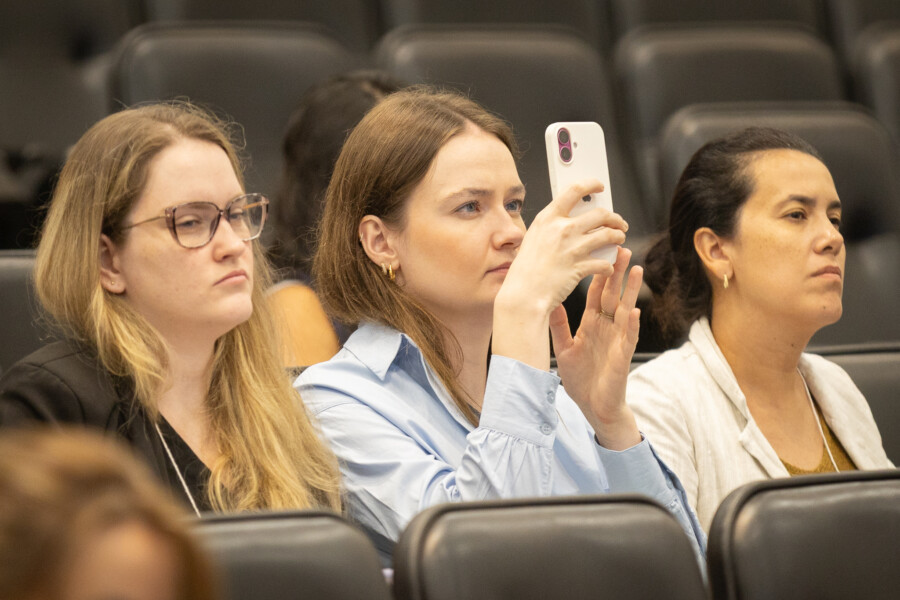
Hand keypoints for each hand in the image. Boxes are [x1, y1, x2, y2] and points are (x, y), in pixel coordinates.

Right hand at [492, 179, 626, 370]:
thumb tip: (570, 219)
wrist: (523, 294)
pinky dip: (610, 264)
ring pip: (608, 235)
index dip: (591, 185)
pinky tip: (608, 266)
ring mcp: (572, 248)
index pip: (574, 190)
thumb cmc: (526, 270)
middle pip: (600, 213)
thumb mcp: (533, 238)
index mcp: (547, 218)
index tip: (599, 186)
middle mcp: (561, 229)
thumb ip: (551, 227)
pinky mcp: (580, 267)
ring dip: (618, 236)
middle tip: (618, 223)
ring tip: (620, 239)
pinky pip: (605, 262)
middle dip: (614, 217)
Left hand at [551, 246, 642, 449]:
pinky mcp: (623, 357)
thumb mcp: (565, 348)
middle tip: (622, 248)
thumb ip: (559, 326)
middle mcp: (607, 328)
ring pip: (627, 310)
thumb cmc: (581, 379)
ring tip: (636, 269)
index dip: (599, 274)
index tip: (599, 252)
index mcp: (592, 325)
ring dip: (631, 291)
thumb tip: (549, 303)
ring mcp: (617, 341)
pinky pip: (628, 338)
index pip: (597, 294)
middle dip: (618, 273)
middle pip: (614, 295)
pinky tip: (633, 312)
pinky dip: (631, 325)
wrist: (593, 407)